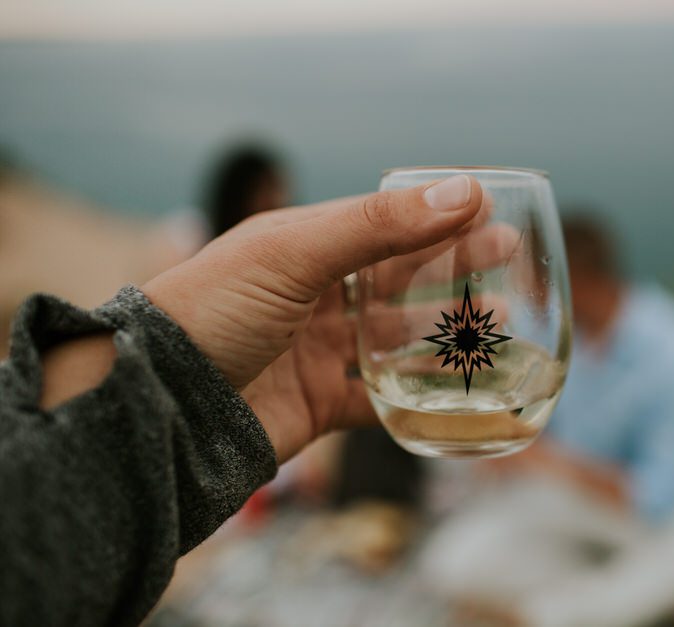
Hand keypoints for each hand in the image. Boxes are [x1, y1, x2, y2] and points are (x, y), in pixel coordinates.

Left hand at [143, 175, 487, 460]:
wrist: (159, 404)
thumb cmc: (213, 310)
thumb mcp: (293, 253)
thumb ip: (378, 224)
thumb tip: (461, 190)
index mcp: (303, 249)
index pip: (384, 224)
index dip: (436, 216)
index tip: (488, 209)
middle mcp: (314, 298)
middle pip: (400, 279)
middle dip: (453, 268)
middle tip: (507, 258)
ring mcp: (318, 353)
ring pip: (398, 339)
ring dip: (446, 332)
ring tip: (498, 324)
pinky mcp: (319, 405)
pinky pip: (379, 402)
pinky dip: (417, 399)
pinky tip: (458, 391)